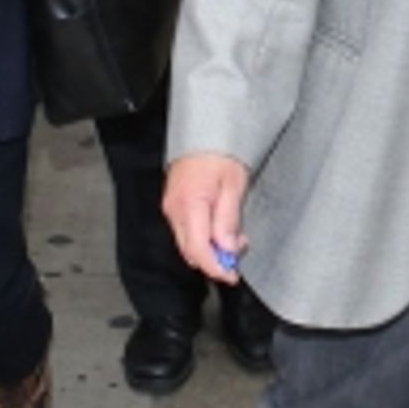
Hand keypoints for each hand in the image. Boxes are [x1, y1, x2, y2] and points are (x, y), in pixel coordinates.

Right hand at [163, 151, 250, 283]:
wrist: (204, 131)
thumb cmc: (221, 154)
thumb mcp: (233, 185)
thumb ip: (228, 220)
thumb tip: (226, 249)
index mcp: (190, 205)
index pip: (199, 251)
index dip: (216, 268)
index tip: (232, 276)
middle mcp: (175, 210)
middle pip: (191, 252)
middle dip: (214, 261)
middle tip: (237, 255)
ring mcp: (171, 208)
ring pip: (188, 243)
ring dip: (209, 249)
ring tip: (233, 238)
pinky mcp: (173, 205)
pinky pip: (186, 231)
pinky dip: (202, 238)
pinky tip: (219, 229)